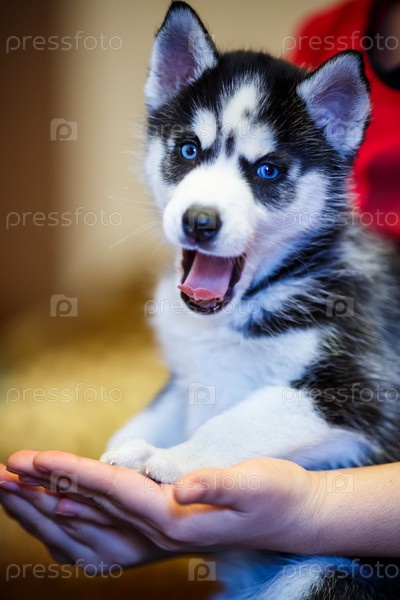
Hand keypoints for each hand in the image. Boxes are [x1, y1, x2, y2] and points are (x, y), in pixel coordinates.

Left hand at [1, 450, 320, 556]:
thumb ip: (221, 483)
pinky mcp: (161, 530)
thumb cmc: (277, 496)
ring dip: (49, 504)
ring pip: (91, 521)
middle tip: (4, 468)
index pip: (113, 490)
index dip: (72, 472)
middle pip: (90, 509)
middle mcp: (160, 532)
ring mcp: (158, 535)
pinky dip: (72, 520)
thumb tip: (184, 484)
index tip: (34, 457)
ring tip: (14, 486)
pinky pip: (105, 530)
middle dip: (44, 489)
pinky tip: (54, 512)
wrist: (293, 519)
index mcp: (179, 518)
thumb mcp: (258, 483)